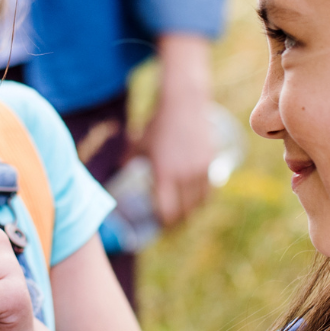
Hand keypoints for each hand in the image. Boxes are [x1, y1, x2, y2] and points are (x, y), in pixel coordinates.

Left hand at [144, 34, 214, 225]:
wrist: (184, 104)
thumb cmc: (157, 124)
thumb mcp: (138, 143)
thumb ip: (128, 159)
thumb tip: (119, 170)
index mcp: (164, 174)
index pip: (167, 211)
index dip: (163, 223)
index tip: (158, 225)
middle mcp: (184, 175)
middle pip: (184, 212)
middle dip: (177, 223)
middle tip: (170, 226)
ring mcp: (200, 170)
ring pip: (199, 204)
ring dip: (191, 213)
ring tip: (183, 217)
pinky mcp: (211, 162)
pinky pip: (209, 190)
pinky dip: (202, 200)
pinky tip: (195, 202)